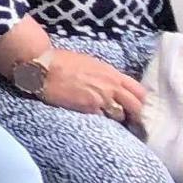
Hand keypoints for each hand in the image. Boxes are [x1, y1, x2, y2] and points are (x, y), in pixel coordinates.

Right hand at [31, 44, 147, 125]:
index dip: (140, 101)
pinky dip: (100, 121)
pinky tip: (94, 119)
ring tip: (108, 119)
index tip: (136, 107)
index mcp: (112, 73)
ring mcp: (101, 98)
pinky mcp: (89, 108)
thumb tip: (113, 85)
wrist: (43, 67)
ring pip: (120, 115)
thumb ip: (105, 76)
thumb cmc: (61, 61)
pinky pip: (103, 119)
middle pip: (136, 106)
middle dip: (134, 114)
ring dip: (116, 118)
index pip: (139, 91)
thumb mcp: (90, 63)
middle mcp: (111, 86)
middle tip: (129, 120)